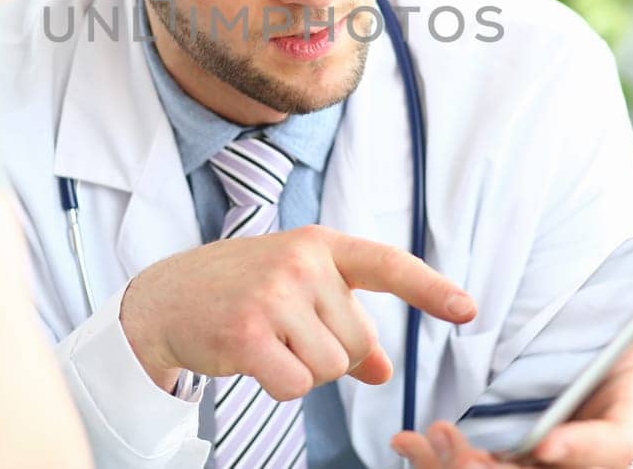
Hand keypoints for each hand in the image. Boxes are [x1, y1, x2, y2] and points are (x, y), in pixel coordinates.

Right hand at [119, 225, 478, 397]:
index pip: (386, 265)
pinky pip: (296, 385)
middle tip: (285, 333)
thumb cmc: (239, 293)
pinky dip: (279, 386)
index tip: (468, 310)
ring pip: (331, 368)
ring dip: (302, 370)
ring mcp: (273, 295)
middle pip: (358, 342)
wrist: (164, 299)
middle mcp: (301, 262)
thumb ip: (344, 325)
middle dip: (331, 354)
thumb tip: (384, 371)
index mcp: (320, 245)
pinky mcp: (248, 332)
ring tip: (266, 342)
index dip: (430, 289)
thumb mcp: (296, 294)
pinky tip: (250, 359)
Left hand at [392, 253, 632, 468]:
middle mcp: (576, 460)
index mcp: (619, 432)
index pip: (603, 451)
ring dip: (459, 467)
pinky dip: (437, 462)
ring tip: (429, 439)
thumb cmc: (626, 367)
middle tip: (459, 446)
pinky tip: (408, 441)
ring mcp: (538, 467)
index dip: (575, 449)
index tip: (543, 444)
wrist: (605, 397)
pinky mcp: (506, 465)